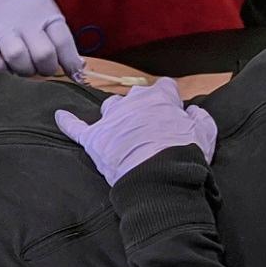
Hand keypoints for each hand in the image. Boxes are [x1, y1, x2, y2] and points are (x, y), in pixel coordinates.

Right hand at [0, 0, 83, 78]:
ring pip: (17, 57)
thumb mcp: (46, 11)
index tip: (72, 73)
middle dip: (46, 69)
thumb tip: (79, 68)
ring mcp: (1, 30)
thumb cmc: (23, 4)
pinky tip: (3, 64)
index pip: (63, 42)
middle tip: (42, 67)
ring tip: (23, 67)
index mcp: (45, 14)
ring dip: (24, 70)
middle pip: (43, 54)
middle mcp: (24, 22)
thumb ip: (61, 38)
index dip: (70, 62)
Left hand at [53, 74, 216, 185]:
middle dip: (141, 110)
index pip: (164, 87)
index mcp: (160, 97)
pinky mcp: (94, 139)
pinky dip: (68, 122)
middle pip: (135, 98)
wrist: (159, 179)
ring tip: (121, 132)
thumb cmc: (185, 156)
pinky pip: (76, 127)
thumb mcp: (205, 134)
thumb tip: (193, 112)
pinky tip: (60, 117)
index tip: (171, 111)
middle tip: (149, 130)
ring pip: (110, 108)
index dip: (168, 100)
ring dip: (116, 117)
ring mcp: (111, 119)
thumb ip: (200, 118)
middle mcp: (133, 102)